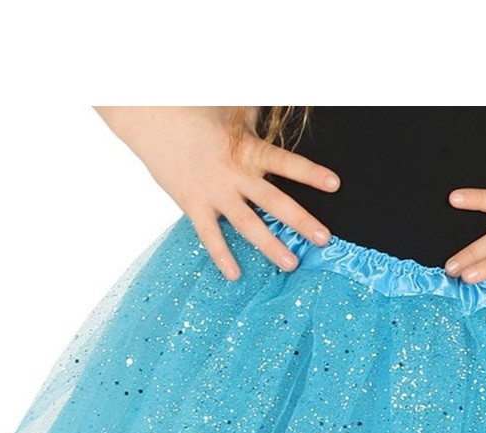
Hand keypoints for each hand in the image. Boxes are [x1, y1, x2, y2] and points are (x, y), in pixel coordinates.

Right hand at [95, 106, 340, 279]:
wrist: (150, 118)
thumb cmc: (197, 111)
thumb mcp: (233, 110)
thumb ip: (259, 115)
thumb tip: (283, 104)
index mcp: (247, 150)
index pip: (285, 162)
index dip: (309, 173)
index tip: (335, 184)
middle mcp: (234, 174)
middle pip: (274, 201)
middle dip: (301, 221)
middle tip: (324, 239)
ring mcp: (214, 192)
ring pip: (248, 224)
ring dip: (270, 245)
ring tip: (291, 264)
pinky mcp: (193, 204)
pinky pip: (209, 236)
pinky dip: (222, 256)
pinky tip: (235, 275)